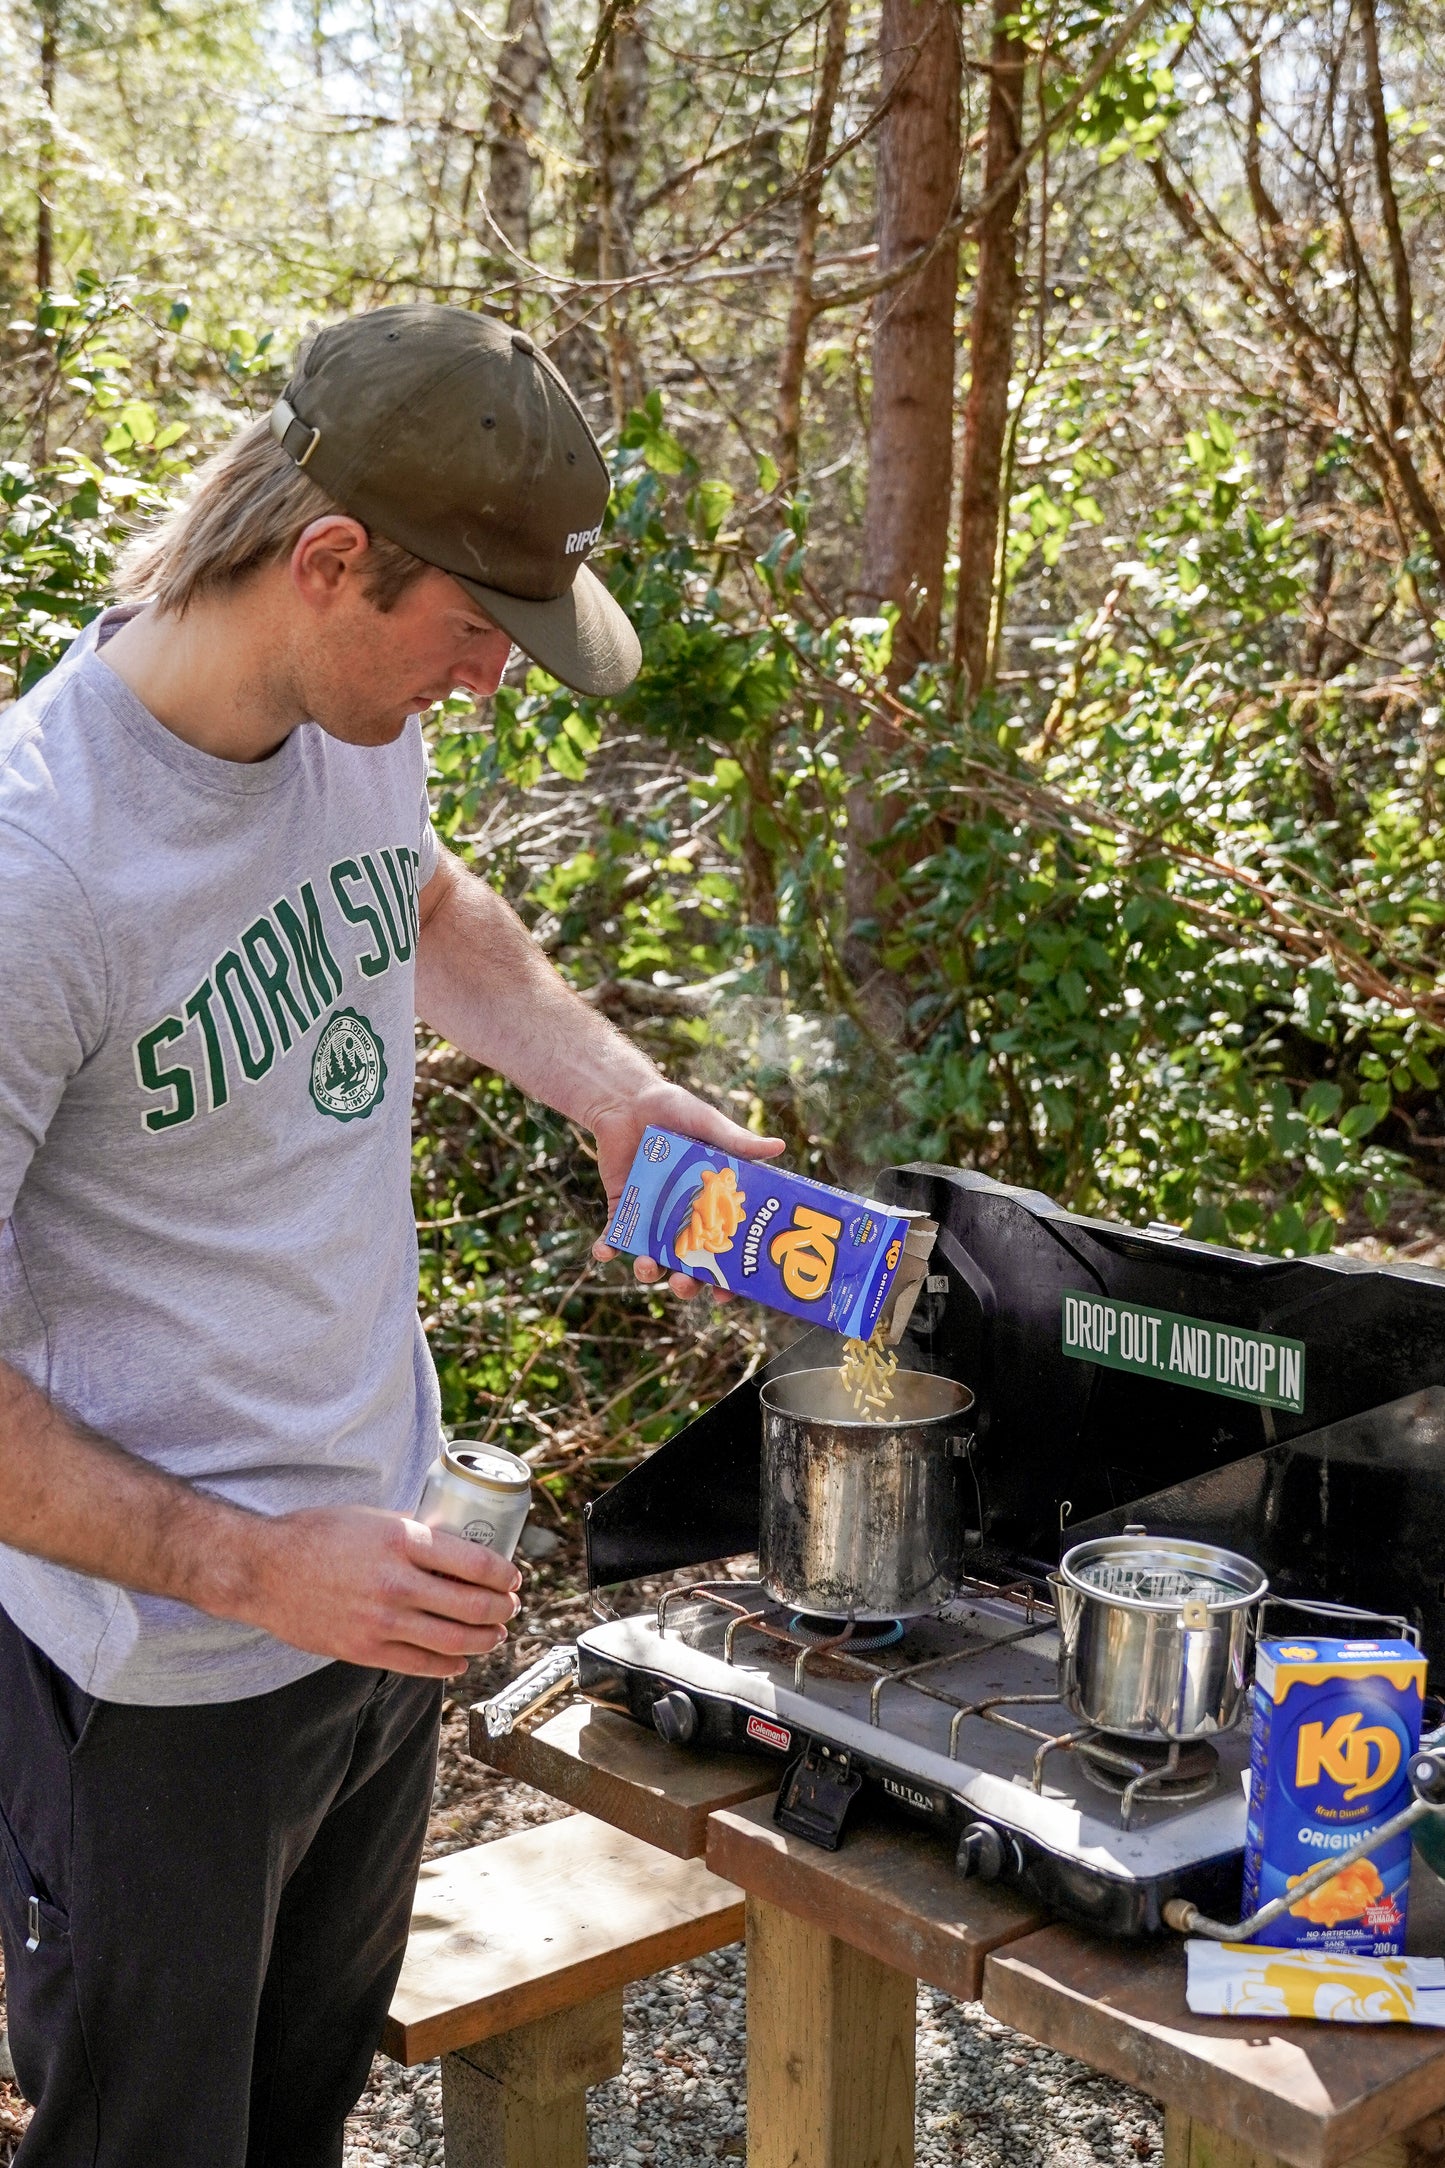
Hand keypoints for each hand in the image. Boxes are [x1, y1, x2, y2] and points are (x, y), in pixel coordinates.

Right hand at [239, 1504, 521, 1677]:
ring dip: (485, 1639)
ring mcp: (381, 1621)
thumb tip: (458, 1543)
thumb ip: (414, 1533)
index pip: (476, 1563)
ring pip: (454, 1640)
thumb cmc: (317, 1535)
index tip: (513, 1577)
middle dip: (503, 1609)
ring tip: (494, 1634)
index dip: (505, 1574)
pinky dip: (449, 1665)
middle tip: (510, 1607)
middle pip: (473, 1605)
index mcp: (403, 1540)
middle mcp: (397, 1582)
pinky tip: (460, 1660)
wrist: (264, 1569)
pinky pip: (420, 1664)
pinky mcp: (364, 1649)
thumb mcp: (372, 1518)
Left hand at [586, 1077, 784, 1300]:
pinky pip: (614, 1237)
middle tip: (684, 1283)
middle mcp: (683, 1219)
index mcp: (712, 1206)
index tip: (727, 1291)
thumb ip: (738, 1142)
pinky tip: (604, 1251)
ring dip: (648, 1272)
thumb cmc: (677, 1111)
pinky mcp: (621, 1208)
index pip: (725, 1251)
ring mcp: (651, 1218)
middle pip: (688, 1267)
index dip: (727, 1276)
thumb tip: (779, 1146)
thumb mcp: (709, 1126)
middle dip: (686, 1284)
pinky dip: (607, 1248)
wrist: (631, 1099)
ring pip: (651, 1260)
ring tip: (646, 1266)